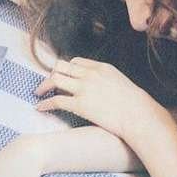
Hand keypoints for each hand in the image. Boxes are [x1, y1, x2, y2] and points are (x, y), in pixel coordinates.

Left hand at [35, 57, 162, 138]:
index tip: (63, 77)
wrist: (138, 115)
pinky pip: (56, 101)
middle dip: (52, 74)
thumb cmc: (134, 103)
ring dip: (44, 85)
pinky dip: (45, 103)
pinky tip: (40, 107)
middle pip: (61, 66)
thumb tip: (97, 86)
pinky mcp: (80, 105)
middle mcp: (90, 74)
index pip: (76, 61)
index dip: (67, 69)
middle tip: (48, 83)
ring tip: (38, 92)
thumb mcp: (120, 82)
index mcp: (100, 67)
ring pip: (55, 79)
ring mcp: (84, 88)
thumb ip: (105, 79)